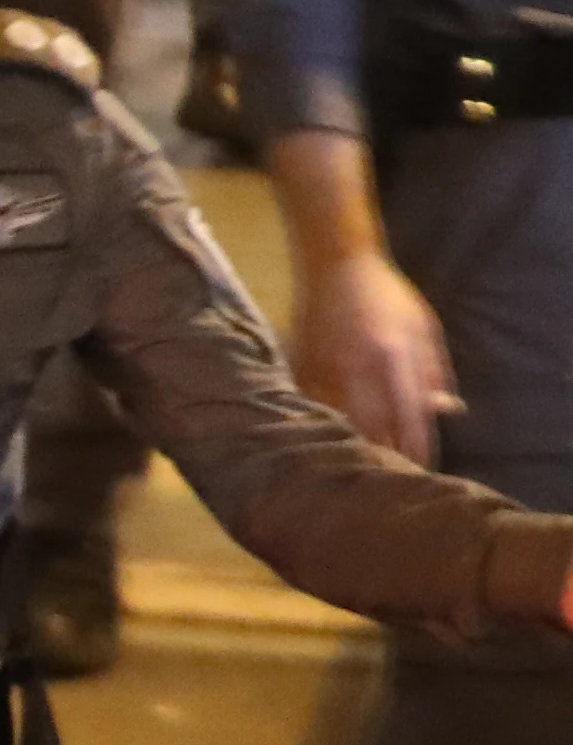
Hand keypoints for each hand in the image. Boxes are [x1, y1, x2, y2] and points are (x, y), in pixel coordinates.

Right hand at [303, 247, 463, 466]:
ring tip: (369, 469)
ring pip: (339, 423)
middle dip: (386, 455)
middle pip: (371, 427)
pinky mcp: (301, 369)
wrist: (334, 265)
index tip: (423, 470)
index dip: (415, 446)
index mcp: (390, 355)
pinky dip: (328, 428)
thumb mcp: (422, 327)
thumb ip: (434, 371)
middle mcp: (355, 367)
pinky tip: (335, 442)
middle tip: (397, 479)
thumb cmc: (386, 295)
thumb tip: (445, 412)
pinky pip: (315, 409)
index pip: (406, 414)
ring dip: (357, 447)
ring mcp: (322, 369)